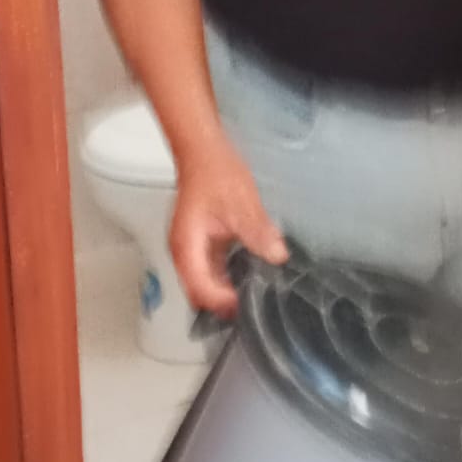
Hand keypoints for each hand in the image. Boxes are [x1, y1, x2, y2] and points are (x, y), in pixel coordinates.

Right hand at [169, 137, 287, 315]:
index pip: (200, 289)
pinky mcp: (203, 245)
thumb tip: (276, 255)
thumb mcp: (240, 203)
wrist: (203, 151)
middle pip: (200, 294)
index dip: (223, 302)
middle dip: (223, 306)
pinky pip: (213, 271)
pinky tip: (251, 279)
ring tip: (255, 300)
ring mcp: (192, 250)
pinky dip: (228, 280)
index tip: (248, 306)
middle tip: (254, 310)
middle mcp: (185, 253)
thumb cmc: (214, 173)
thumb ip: (257, 232)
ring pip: (206, 285)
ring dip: (226, 294)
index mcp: (186, 247)